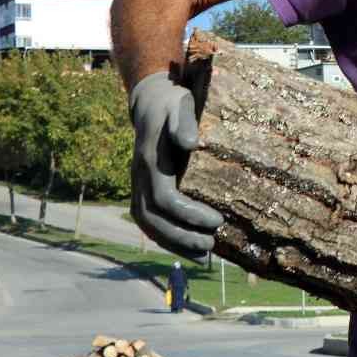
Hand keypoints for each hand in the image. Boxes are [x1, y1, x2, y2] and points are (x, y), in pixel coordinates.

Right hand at [128, 71, 223, 257]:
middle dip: (181, 236)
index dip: (189, 214)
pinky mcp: (143, 189)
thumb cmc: (173, 103)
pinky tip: (190, 248)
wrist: (151, 101)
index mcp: (150, 161)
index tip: (217, 221)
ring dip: (174, 243)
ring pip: (148, 224)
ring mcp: (138, 184)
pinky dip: (167, 238)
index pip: (164, 199)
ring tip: (204, 255)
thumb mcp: (180, 105)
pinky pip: (149, 221)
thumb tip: (191, 143)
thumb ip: (184, 122)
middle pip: (153, 219)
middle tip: (212, 244)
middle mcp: (140, 177)